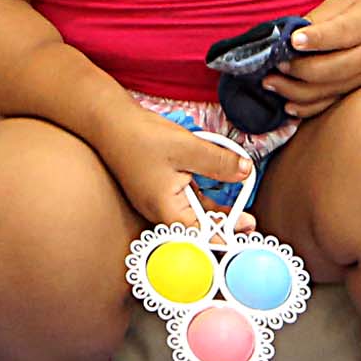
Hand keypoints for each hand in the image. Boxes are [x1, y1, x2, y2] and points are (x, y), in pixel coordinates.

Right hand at [95, 111, 254, 231]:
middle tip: (250, 224)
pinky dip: (204, 197)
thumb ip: (220, 162)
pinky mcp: (160, 189)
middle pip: (198, 227)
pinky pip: (187, 198)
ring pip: (194, 213)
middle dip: (224, 226)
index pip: (199, 235)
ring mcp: (159, 200)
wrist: (111, 122)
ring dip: (217, 212)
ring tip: (243, 214)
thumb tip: (246, 172)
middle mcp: (160, 211)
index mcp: (165, 209)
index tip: (244, 237)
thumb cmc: (141, 137)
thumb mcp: (189, 148)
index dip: (223, 238)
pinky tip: (222, 190)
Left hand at [268, 0, 360, 118]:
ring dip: (294, 91)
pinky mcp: (359, 87)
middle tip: (273, 64)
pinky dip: (309, 108)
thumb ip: (320, 17)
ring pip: (327, 90)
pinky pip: (332, 103)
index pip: (338, 34)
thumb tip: (288, 33)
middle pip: (329, 69)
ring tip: (269, 83)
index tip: (292, 40)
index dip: (315, 39)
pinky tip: (288, 106)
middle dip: (296, 70)